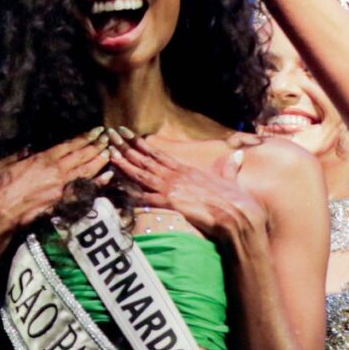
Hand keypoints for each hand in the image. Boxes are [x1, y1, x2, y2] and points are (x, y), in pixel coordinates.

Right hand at [0, 127, 112, 241]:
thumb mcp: (3, 164)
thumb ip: (18, 155)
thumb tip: (26, 149)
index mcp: (42, 158)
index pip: (69, 145)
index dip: (84, 137)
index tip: (96, 131)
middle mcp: (56, 170)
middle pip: (82, 155)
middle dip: (96, 146)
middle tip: (107, 138)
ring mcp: (61, 187)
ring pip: (86, 170)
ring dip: (99, 161)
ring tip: (110, 153)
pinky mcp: (62, 202)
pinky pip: (84, 190)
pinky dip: (98, 183)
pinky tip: (107, 177)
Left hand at [109, 128, 265, 240]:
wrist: (239, 214)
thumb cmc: (236, 200)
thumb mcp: (230, 178)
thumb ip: (229, 167)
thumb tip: (238, 156)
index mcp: (187, 170)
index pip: (159, 154)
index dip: (142, 145)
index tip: (129, 135)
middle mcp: (177, 175)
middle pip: (146, 159)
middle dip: (127, 147)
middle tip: (111, 135)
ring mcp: (173, 188)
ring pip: (142, 174)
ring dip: (125, 163)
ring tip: (110, 153)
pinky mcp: (172, 202)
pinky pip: (146, 198)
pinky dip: (131, 193)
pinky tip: (118, 189)